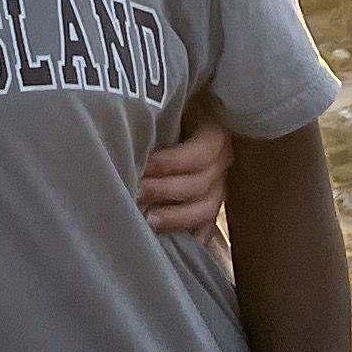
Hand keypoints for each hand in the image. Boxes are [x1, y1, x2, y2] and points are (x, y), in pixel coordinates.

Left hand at [140, 109, 232, 237]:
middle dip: (165, 190)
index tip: (143, 165)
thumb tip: (128, 124)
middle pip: (200, 184)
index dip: (171, 162)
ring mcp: (221, 185)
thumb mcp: (173, 104)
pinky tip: (174, 247)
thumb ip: (159, 117)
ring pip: (205, 208)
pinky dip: (192, 238)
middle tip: (135, 192)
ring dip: (175, 217)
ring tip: (147, 221)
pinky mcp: (213, 203)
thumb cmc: (172, 104)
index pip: (199, 154)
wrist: (192, 109)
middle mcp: (222, 161)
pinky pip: (207, 225)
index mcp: (216, 133)